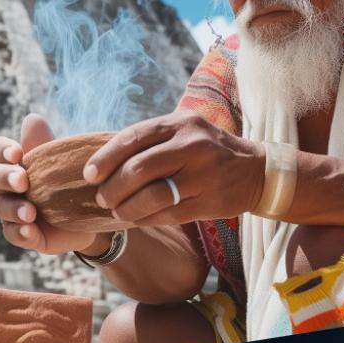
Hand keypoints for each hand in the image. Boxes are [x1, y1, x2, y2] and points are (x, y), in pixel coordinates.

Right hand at [0, 114, 97, 255]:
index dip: (2, 150)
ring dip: (14, 209)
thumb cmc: (65, 178)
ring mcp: (10, 211)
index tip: (18, 153)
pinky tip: (30, 231)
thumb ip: (43, 143)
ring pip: (2, 208)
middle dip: (5, 177)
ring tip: (31, 213)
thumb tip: (32, 119)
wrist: (87, 212)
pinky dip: (21, 233)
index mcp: (11, 162)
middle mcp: (5, 186)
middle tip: (22, 181)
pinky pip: (13, 234)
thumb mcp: (58, 160)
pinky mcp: (22, 233)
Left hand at [83, 109, 265, 225]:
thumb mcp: (182, 132)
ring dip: (127, 208)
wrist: (255, 170)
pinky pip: (168, 214)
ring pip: (153, 196)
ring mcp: (203, 174)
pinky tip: (138, 219)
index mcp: (180, 123)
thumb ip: (150, 141)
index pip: (133, 137)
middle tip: (102, 198)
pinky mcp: (211, 201)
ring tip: (117, 211)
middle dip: (113, 187)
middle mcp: (192, 145)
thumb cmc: (205, 149)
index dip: (106, 158)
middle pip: (139, 169)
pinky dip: (146, 219)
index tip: (89, 174)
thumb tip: (102, 160)